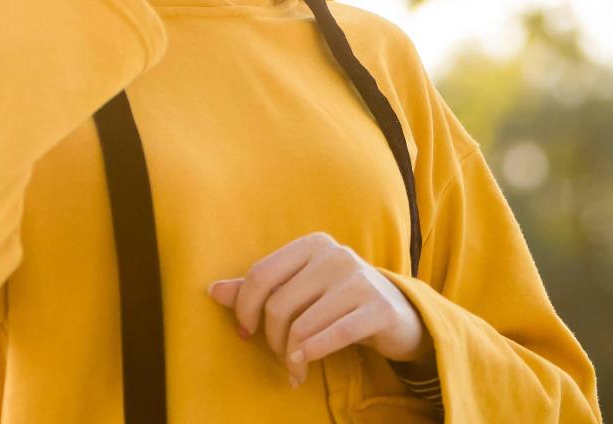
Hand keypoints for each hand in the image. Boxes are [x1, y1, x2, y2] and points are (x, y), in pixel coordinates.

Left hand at [206, 231, 432, 388]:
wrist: (399, 314)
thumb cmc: (339, 301)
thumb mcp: (301, 289)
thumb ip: (259, 289)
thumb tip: (213, 290)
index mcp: (312, 245)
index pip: (261, 274)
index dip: (244, 308)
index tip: (245, 332)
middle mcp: (336, 255)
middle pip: (278, 304)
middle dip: (272, 339)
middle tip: (280, 356)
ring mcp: (360, 280)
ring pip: (302, 325)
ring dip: (291, 356)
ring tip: (294, 368)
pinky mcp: (379, 308)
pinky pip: (333, 336)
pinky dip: (311, 355)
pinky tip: (304, 365)